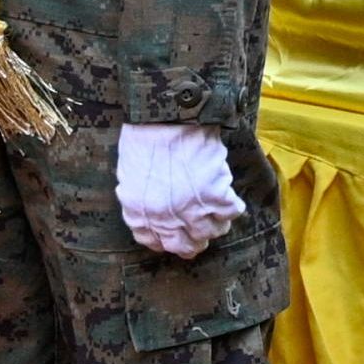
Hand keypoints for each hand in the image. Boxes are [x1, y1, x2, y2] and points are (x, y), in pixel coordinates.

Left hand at [117, 122, 244, 255]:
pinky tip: (229, 198)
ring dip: (217, 223)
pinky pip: (231, 212)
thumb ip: (142, 203)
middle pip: (187, 246)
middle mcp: (165, 219)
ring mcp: (191, 209)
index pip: (156, 243)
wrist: (166, 118)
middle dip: (196, 239)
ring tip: (218, 210)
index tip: (178, 233)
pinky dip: (233, 207)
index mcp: (139, 215)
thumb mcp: (129, 178)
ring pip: (212, 232)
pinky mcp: (215, 194)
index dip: (170, 239)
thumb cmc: (144, 139)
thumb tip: (157, 213)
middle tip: (202, 227)